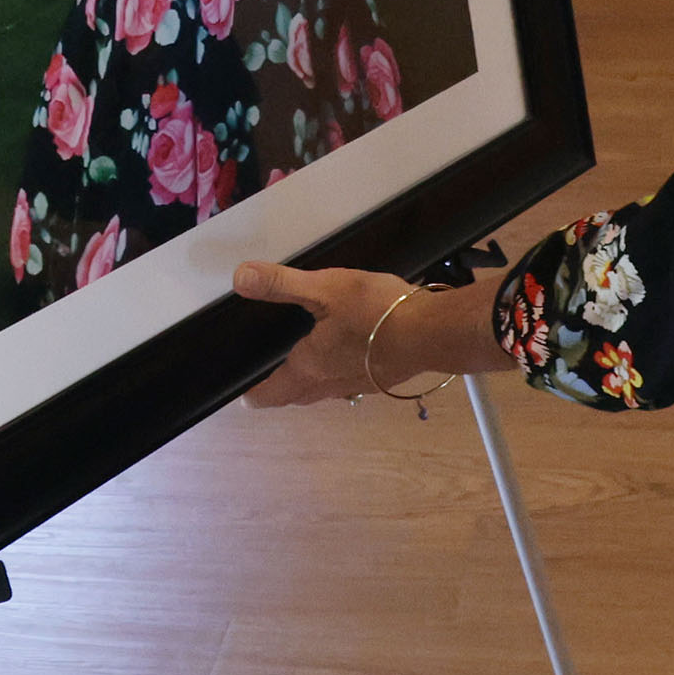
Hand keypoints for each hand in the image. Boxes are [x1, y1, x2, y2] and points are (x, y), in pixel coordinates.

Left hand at [231, 261, 420, 406]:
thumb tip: (240, 278)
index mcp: (308, 368)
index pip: (269, 394)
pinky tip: (346, 353)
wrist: (433, 332)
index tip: (241, 389)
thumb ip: (282, 284)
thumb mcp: (326, 288)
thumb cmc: (378, 313)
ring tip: (302, 361)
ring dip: (308, 383)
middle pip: (295, 396)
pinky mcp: (381, 379)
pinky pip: (347, 383)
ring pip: (322, 392)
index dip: (252, 393)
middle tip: (268, 374)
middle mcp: (329, 385)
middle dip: (279, 388)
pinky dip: (336, 374)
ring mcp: (358, 386)